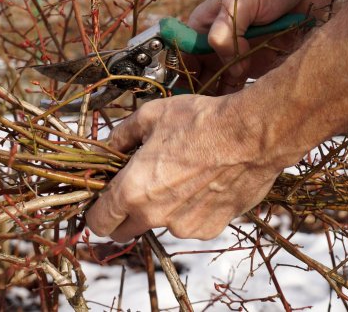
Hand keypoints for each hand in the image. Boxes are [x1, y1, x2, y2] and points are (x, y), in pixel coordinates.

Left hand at [85, 93, 293, 241]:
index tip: (102, 200)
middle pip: (124, 231)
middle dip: (123, 215)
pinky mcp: (211, 228)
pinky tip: (203, 182)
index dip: (96, 211)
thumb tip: (106, 146)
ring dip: (161, 208)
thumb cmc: (201, 122)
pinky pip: (189, 223)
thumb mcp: (150, 116)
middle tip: (136, 188)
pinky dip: (190, 209)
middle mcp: (156, 216)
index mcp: (133, 191)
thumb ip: (121, 136)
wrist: (252, 135)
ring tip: (181, 175)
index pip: (99, 222)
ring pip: (160, 224)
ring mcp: (185, 226)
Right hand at [187, 0, 330, 93]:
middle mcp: (219, 43)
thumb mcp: (242, 1)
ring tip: (237, 106)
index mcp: (204, 26)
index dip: (184, 76)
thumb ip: (227, 32)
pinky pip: (252, 85)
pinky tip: (255, 100)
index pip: (184, 57)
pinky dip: (252, 94)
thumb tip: (231, 67)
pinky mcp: (263, 63)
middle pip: (203, 77)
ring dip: (230, 97)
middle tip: (219, 107)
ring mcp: (241, 55)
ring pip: (226, 85)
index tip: (192, 95)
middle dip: (209, 93)